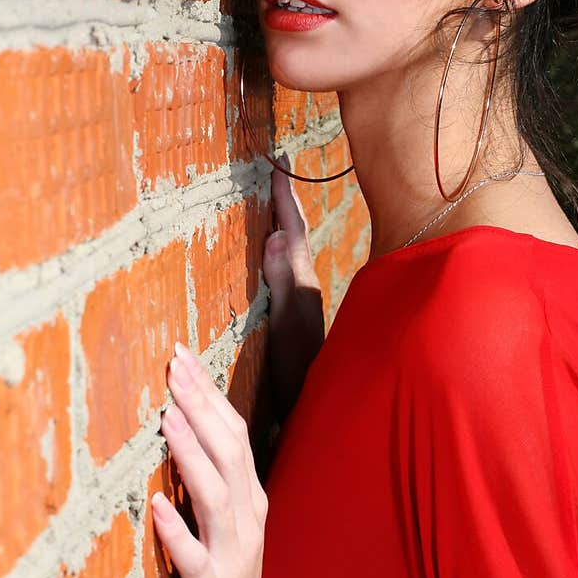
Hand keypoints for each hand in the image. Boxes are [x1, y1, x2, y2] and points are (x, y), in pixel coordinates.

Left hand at [152, 343, 270, 577]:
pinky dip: (176, 530)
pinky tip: (156, 506)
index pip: (233, 434)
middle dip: (201, 407)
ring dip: (193, 455)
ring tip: (169, 419)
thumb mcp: (222, 528)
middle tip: (175, 367)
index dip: (209, 394)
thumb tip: (180, 431)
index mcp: (249, 500)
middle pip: (229, 452)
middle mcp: (247, 520)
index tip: (182, 357)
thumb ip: (209, 484)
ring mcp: (232, 554)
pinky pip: (193, 557)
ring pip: (216, 495)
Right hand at [262, 156, 325, 423]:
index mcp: (302, 286)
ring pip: (291, 254)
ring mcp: (298, 307)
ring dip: (280, 227)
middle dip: (285, 204)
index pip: (295, 231)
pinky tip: (266, 258)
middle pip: (295, 237)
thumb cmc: (298, 377)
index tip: (279, 161)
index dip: (285, 197)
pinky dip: (274, 254)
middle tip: (275, 171)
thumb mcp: (287, 330)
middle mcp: (303, 291)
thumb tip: (278, 236)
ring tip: (268, 204)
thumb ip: (284, 285)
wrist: (311, 415)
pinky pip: (283, 273)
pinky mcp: (291, 322)